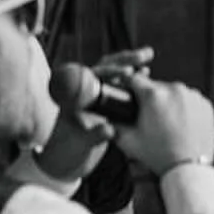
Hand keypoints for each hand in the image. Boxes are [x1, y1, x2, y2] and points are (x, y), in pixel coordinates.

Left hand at [34, 44, 155, 181]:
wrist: (65, 158)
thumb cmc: (68, 150)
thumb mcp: (82, 143)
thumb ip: (95, 136)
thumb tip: (111, 130)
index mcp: (73, 96)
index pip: (91, 76)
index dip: (110, 71)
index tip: (127, 71)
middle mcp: (81, 91)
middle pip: (103, 68)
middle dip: (123, 60)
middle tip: (144, 56)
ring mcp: (92, 94)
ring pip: (111, 73)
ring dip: (128, 62)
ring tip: (148, 55)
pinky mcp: (102, 100)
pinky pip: (117, 84)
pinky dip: (131, 76)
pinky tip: (146, 71)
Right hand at [111, 71, 213, 174]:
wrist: (189, 168)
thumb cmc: (159, 155)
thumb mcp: (126, 140)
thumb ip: (112, 123)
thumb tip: (107, 114)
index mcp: (154, 95)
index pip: (133, 78)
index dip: (127, 86)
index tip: (127, 94)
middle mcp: (175, 90)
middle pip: (154, 85)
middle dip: (148, 97)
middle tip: (147, 116)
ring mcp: (192, 96)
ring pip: (172, 91)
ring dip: (166, 101)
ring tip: (165, 121)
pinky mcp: (205, 104)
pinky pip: (188, 99)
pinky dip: (182, 107)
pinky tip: (178, 122)